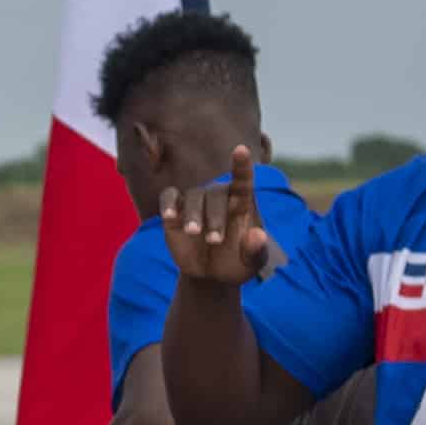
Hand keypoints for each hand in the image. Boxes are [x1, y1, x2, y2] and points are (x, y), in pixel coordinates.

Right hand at [162, 144, 279, 290]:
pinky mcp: (175, 211)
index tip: (241, 150)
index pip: (243, 179)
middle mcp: (219, 197)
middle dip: (215, 217)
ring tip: (193, 233)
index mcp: (242, 203)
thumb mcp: (251, 263)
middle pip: (216, 194)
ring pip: (193, 196)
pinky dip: (168, 204)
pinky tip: (168, 217)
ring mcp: (196, 202)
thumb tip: (257, 235)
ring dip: (193, 215)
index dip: (242, 165)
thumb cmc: (237, 263)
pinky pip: (169, 197)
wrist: (211, 274)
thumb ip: (257, 251)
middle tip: (214, 241)